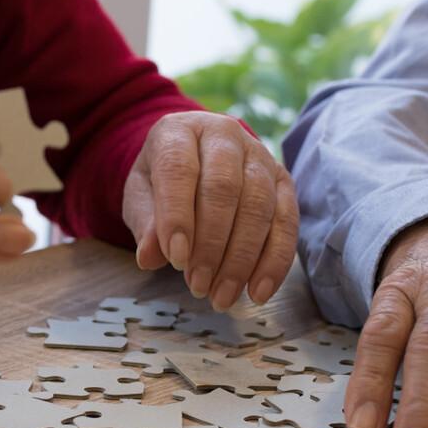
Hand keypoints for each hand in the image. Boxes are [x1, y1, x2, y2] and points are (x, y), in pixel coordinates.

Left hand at [122, 112, 298, 310]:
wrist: (190, 160)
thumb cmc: (161, 182)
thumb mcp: (140, 198)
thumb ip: (145, 223)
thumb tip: (150, 257)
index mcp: (179, 131)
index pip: (180, 169)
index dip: (178, 217)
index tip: (176, 261)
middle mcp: (224, 135)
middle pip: (224, 188)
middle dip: (211, 245)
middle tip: (198, 287)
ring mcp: (259, 155)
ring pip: (259, 206)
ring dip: (241, 259)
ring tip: (222, 296)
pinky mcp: (283, 180)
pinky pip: (287, 221)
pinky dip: (275, 261)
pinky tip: (259, 291)